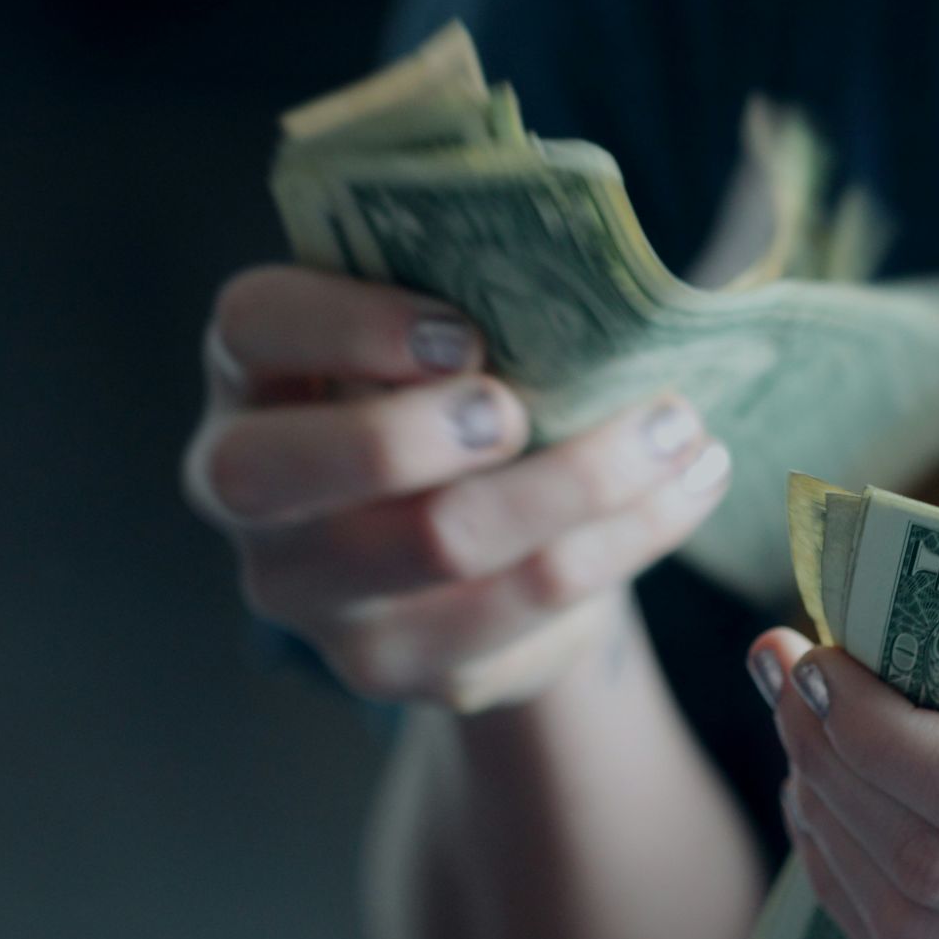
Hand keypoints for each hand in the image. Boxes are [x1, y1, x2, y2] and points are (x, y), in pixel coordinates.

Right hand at [183, 265, 730, 709]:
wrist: (479, 551)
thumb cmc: (456, 399)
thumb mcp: (441, 338)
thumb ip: (470, 297)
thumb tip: (595, 273)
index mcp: (253, 376)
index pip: (252, 327)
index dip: (347, 325)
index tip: (461, 332)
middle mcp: (249, 493)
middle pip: (291, 470)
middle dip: (419, 431)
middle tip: (521, 407)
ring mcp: (316, 596)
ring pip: (440, 543)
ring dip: (580, 479)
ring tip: (678, 428)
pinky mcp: (401, 666)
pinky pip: (526, 604)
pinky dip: (628, 537)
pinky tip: (689, 486)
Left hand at [754, 616, 938, 938]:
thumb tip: (880, 597)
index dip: (873, 731)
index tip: (816, 656)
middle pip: (934, 871)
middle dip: (828, 765)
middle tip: (786, 676)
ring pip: (913, 937)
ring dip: (827, 830)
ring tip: (801, 739)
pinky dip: (860, 895)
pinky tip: (838, 815)